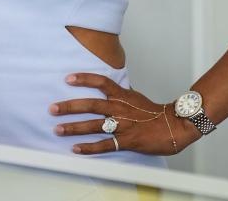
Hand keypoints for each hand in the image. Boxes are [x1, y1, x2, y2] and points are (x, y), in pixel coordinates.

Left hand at [49, 73, 199, 155]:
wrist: (175, 126)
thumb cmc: (154, 112)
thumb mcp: (135, 96)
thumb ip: (119, 92)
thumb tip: (107, 85)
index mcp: (122, 96)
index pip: (101, 83)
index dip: (84, 79)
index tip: (67, 79)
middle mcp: (120, 109)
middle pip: (91, 105)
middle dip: (69, 107)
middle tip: (52, 108)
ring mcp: (123, 125)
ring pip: (94, 125)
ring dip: (74, 127)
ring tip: (58, 129)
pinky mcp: (127, 141)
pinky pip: (105, 145)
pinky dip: (89, 148)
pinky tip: (76, 148)